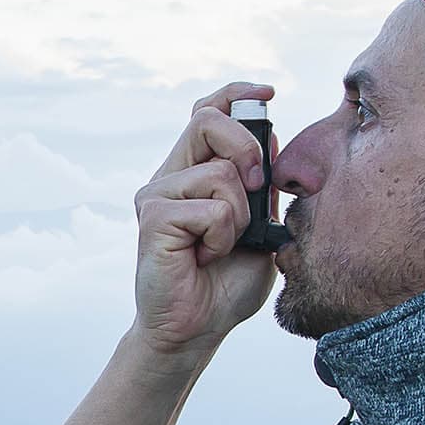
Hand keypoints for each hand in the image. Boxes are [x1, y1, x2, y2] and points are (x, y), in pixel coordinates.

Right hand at [131, 82, 278, 361]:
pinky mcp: (153, 219)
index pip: (207, 111)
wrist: (197, 329)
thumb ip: (262, 186)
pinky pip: (210, 208)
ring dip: (238, 214)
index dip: (235, 95)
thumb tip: (271, 138)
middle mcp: (171, 176)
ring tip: (221, 245)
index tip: (267, 94)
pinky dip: (222, 235)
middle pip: (207, 119)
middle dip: (246, 146)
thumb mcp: (260, 226)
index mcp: (195, 171)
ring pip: (219, 172)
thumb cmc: (225, 283)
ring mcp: (157, 195)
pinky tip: (204, 257)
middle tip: (255, 187)